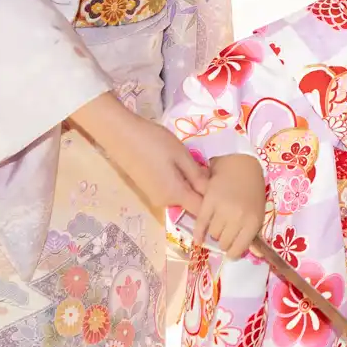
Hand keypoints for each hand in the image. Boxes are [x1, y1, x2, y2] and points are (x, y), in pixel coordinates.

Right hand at [70, 92, 209, 216]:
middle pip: (192, 204)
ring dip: (192, 186)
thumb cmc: (153, 142)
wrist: (120, 135)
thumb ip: (197, 175)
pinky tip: (182, 166)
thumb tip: (212, 191)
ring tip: (202, 166)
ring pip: (181, 196)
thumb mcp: (181, 155)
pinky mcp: (149, 188)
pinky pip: (171, 190)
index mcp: (175, 195)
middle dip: (204, 193)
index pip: (201, 210)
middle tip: (216, 173)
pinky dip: (180, 182)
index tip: (227, 191)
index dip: (215, 204)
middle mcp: (164, 202)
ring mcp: (155, 196)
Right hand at [196, 154, 266, 260]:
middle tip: (224, 235)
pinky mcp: (209, 201)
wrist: (241, 163)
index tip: (230, 251)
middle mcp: (238, 217)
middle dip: (223, 242)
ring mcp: (223, 209)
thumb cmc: (252, 188)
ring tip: (217, 225)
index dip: (233, 252)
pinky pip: (201, 223)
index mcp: (253, 221)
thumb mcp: (258, 210)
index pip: (239, 248)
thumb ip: (251, 230)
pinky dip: (198, 233)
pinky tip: (198, 238)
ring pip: (213, 234)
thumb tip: (247, 252)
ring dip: (214, 232)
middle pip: (224, 242)